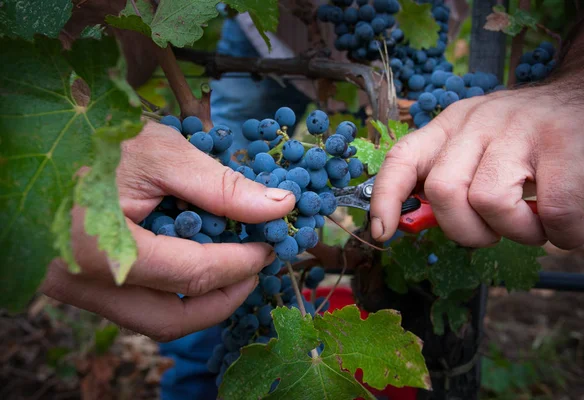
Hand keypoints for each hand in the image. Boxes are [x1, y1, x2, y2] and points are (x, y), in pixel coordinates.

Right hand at [41, 121, 295, 341]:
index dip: (240, 264)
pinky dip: (169, 288)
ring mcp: (72, 285)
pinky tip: (191, 257)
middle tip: (254, 269)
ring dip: (197, 300)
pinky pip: (131, 300)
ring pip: (147, 318)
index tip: (268, 247)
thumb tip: (279, 206)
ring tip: (229, 265)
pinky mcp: (74, 279)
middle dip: (223, 299)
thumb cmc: (90, 135)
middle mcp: (81, 283)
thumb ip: (220, 186)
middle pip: (169, 320)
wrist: (32, 131)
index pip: (191, 276)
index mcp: (101, 250)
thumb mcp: (159, 153)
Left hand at [370, 86, 583, 249]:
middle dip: (464, 231)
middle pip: (443, 191)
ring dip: (515, 232)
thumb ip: (449, 177)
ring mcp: (520, 130)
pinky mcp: (564, 143)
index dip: (384, 197)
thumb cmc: (523, 137)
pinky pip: (552, 209)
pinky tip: (566, 231)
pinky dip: (559, 234)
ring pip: (490, 201)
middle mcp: (477, 124)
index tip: (380, 231)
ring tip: (534, 227)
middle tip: (491, 232)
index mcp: (449, 126)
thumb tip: (416, 222)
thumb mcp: (476, 145)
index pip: (402, 158)